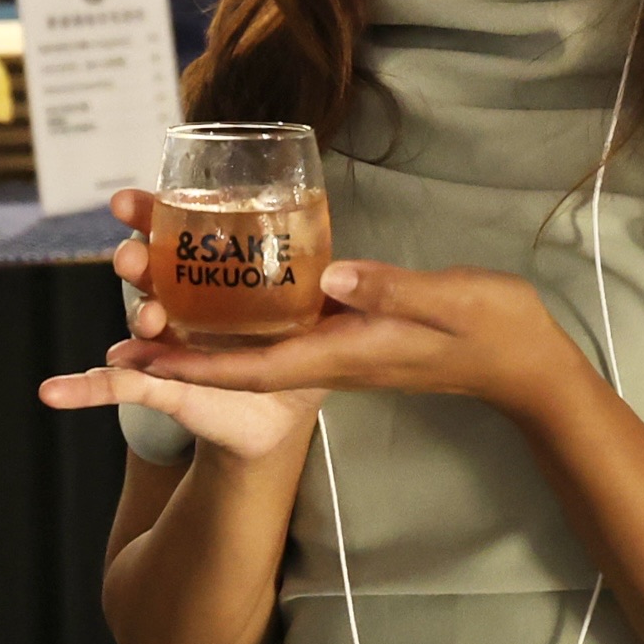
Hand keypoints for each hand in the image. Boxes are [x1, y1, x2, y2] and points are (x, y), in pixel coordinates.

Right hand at [37, 188, 322, 460]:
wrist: (287, 415)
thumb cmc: (299, 347)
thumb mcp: (322, 310)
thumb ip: (331, 286)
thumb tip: (339, 277)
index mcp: (216, 271)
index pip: (176, 231)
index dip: (147, 211)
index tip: (126, 200)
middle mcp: (185, 301)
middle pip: (149, 269)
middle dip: (135, 258)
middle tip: (134, 258)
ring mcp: (170, 343)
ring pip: (140, 320)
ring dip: (134, 313)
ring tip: (148, 320)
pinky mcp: (165, 385)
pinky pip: (117, 387)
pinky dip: (83, 388)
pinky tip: (54, 391)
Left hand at [104, 254, 591, 428]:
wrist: (527, 362)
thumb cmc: (494, 329)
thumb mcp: (446, 300)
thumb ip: (388, 289)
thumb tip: (326, 276)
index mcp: (341, 356)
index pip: (250, 370)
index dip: (188, 367)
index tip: (132, 361)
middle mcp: (327, 355)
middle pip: (234, 354)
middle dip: (173, 339)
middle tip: (117, 309)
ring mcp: (336, 344)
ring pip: (250, 336)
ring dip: (195, 317)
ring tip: (141, 280)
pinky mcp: (347, 326)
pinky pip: (279, 321)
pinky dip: (238, 304)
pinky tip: (216, 273)